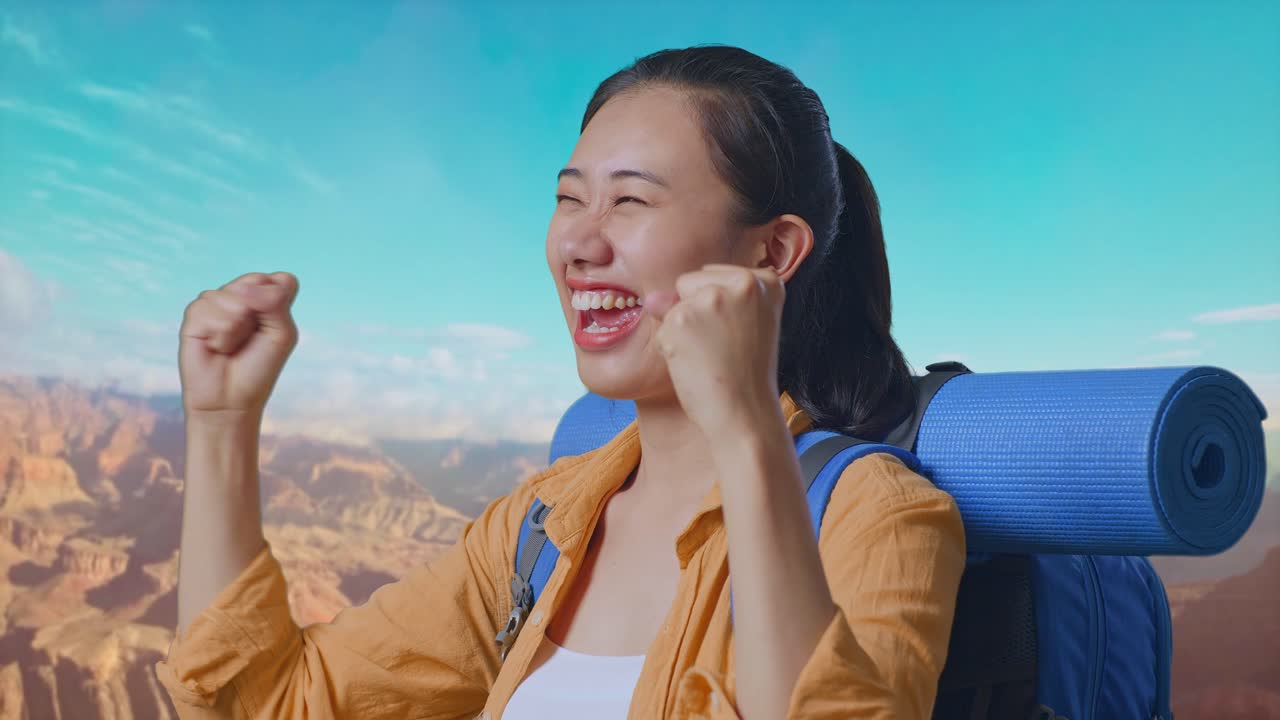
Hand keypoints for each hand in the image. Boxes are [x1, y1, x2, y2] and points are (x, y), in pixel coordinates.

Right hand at [178, 271, 299, 419]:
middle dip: (258, 313)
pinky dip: (219, 334)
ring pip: (232, 295)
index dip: (280, 303)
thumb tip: (244, 288)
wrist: (230, 399)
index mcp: (267, 298)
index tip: (273, 328)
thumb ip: (274, 302)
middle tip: (251, 337)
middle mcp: (241, 296)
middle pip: (256, 280)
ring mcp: (217, 303)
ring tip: (232, 345)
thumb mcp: (281, 334)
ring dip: (237, 327)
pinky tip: (216, 346)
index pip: (281, 280)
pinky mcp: (195, 314)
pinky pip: (209, 310)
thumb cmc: (259, 367)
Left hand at [644, 264, 785, 434]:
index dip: (717, 310)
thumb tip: (651, 299)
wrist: (745, 414)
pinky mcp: (682, 317)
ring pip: (673, 306)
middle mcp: (742, 281)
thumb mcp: (740, 326)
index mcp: (765, 281)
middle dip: (695, 311)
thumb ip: (699, 301)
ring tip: (710, 357)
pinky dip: (671, 349)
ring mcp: (711, 298)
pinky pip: (661, 328)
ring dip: (681, 332)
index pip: (713, 276)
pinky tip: (695, 365)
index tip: (738, 336)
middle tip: (722, 347)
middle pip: (689, 282)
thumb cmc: (744, 375)